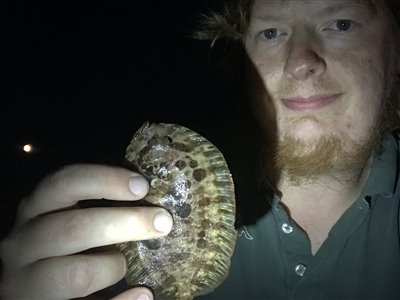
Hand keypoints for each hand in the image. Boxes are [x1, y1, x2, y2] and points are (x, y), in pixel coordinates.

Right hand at [0, 164, 172, 298]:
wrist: (31, 286)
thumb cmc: (61, 243)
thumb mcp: (69, 214)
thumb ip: (96, 202)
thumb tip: (145, 191)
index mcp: (35, 208)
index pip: (65, 182)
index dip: (106, 180)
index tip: (143, 186)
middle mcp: (23, 243)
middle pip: (73, 229)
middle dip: (126, 223)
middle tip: (163, 222)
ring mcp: (28, 282)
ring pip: (76, 275)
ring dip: (113, 267)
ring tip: (125, 265)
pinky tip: (143, 294)